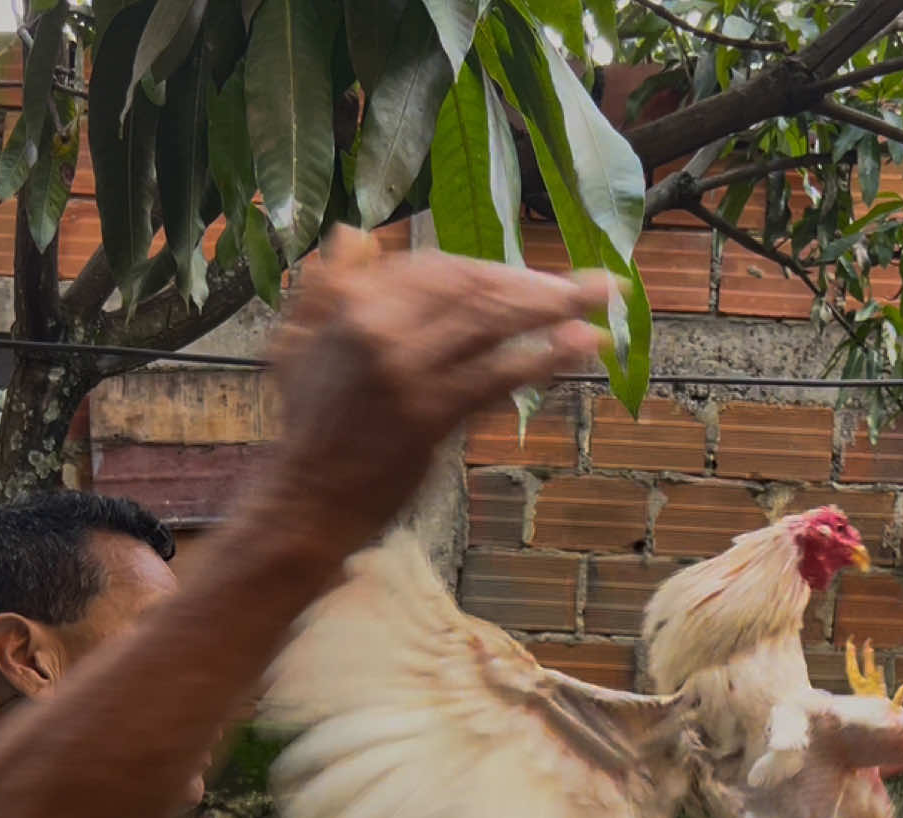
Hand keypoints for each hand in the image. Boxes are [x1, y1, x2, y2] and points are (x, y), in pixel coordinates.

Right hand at [239, 226, 612, 566]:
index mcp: (353, 304)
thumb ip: (328, 286)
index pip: (438, 269)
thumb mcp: (298, 343)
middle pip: (475, 290)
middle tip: (594, 284)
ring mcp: (405, 374)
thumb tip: (354, 233)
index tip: (530, 281)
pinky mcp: (428, 417)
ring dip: (554, 310)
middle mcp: (379, 330)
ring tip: (603, 302)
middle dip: (538, 285)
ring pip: (491, 327)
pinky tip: (579, 346)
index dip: (494, 271)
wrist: (305, 500)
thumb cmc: (308, 426)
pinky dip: (542, 357)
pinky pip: (494, 378)